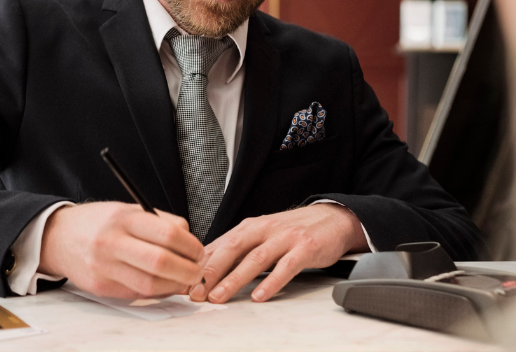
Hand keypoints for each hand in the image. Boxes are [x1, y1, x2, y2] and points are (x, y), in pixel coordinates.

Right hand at [38, 202, 205, 298]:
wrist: (59, 237)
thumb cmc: (99, 222)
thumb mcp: (127, 210)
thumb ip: (160, 222)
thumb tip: (190, 239)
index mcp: (123, 218)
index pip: (168, 234)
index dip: (191, 246)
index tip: (198, 251)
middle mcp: (112, 242)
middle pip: (161, 262)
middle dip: (188, 270)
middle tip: (197, 270)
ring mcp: (104, 266)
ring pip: (151, 284)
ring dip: (175, 286)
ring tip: (183, 279)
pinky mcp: (100, 286)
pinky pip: (137, 293)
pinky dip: (156, 291)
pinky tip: (162, 284)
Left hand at [189, 204, 366, 303]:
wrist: (331, 219)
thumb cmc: (292, 230)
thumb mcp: (261, 234)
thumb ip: (238, 249)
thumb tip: (207, 267)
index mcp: (249, 226)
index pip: (218, 245)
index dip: (199, 264)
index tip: (184, 282)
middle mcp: (263, 229)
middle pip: (231, 250)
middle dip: (210, 272)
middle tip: (196, 292)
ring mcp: (284, 238)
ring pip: (254, 259)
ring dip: (234, 280)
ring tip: (219, 297)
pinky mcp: (304, 248)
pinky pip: (285, 267)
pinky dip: (271, 282)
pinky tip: (260, 296)